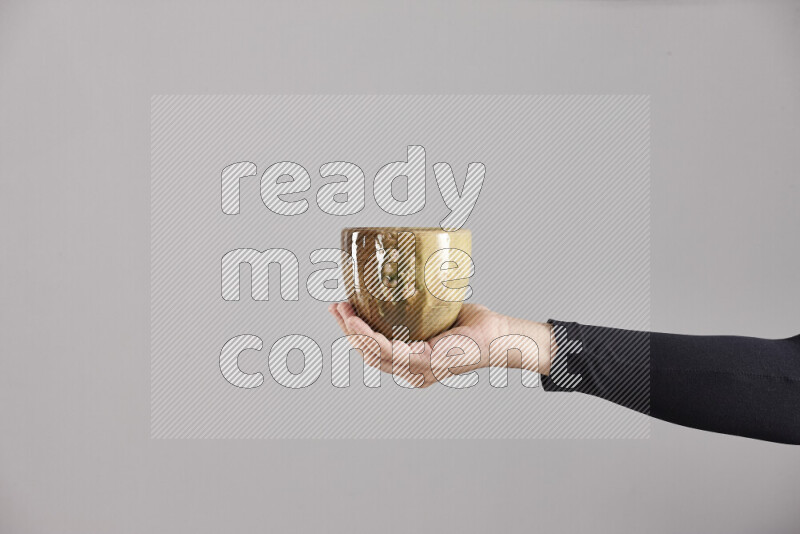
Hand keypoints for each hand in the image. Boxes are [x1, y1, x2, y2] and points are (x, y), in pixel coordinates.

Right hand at [328, 302, 549, 387]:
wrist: (500, 334)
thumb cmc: (475, 324)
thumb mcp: (438, 311)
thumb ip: (418, 303)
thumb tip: (402, 273)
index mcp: (413, 361)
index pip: (375, 351)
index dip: (354, 332)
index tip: (341, 310)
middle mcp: (413, 371)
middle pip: (368, 354)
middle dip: (346, 330)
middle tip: (335, 306)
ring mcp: (418, 370)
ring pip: (373, 354)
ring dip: (353, 332)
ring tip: (342, 310)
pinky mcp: (425, 363)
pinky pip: (388, 351)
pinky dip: (369, 337)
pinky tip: (358, 323)